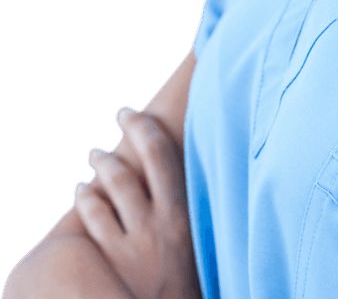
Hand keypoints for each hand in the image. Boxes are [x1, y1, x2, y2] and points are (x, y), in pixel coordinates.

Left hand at [74, 107, 201, 298]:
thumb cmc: (190, 289)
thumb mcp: (200, 248)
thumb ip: (194, 216)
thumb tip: (193, 183)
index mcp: (184, 214)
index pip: (165, 155)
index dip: (146, 127)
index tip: (135, 112)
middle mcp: (158, 222)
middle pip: (138, 163)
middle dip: (129, 132)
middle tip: (122, 114)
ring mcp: (132, 241)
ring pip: (111, 187)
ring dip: (102, 165)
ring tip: (95, 155)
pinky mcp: (109, 261)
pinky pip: (93, 219)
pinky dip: (86, 199)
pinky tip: (82, 191)